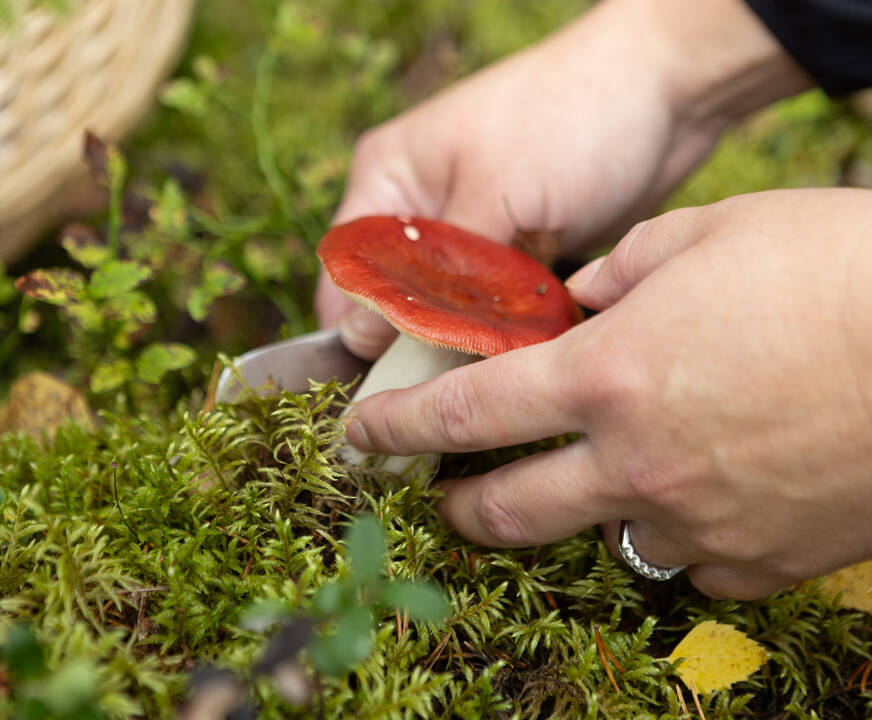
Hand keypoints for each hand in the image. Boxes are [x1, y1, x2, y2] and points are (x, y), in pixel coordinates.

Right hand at [318, 0, 810, 358]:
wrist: (671, 88)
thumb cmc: (570, 116)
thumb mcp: (493, 196)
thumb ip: (433, 274)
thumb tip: (371, 341)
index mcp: (390, 176)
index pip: (349, 270)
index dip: (358, 328)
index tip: (381, 383)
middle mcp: (423, 206)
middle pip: (396, 297)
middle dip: (417, 340)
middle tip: (441, 389)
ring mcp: (475, 231)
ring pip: (451, 309)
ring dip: (470, 337)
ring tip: (488, 372)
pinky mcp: (521, 251)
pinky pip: (498, 307)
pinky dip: (509, 329)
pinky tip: (524, 355)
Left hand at [345, 189, 871, 598]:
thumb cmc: (831, 269)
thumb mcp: (705, 235)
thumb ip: (618, 271)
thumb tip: (579, 296)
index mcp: (603, 375)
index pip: (461, 413)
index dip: (396, 428)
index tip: (361, 437)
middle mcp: (632, 461)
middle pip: (505, 511)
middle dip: (457, 507)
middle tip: (443, 499)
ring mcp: (695, 521)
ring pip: (602, 539)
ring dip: (584, 511)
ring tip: (600, 479)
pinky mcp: (759, 563)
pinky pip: (691, 566)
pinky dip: (679, 535)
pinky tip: (699, 497)